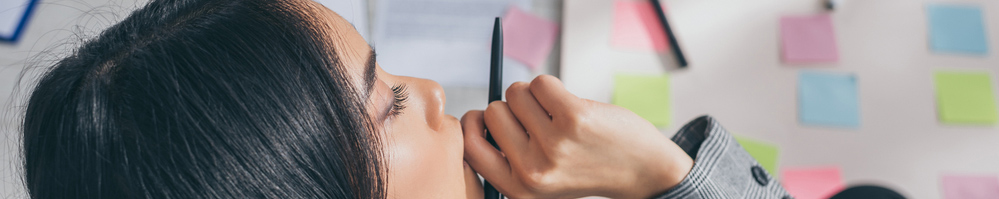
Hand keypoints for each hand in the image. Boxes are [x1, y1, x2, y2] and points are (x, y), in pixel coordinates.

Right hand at [461, 75, 693, 198]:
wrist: (642, 170)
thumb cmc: (588, 166)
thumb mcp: (542, 179)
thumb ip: (510, 157)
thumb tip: (479, 116)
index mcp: (518, 187)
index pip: (469, 147)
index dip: (472, 124)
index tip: (485, 117)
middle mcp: (532, 170)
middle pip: (492, 112)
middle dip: (512, 107)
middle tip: (539, 119)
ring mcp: (553, 144)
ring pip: (515, 93)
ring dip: (534, 94)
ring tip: (557, 113)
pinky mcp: (573, 118)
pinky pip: (540, 82)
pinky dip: (552, 86)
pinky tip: (571, 104)